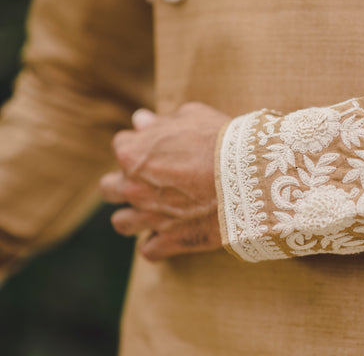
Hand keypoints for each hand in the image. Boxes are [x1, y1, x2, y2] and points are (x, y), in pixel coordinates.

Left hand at [99, 103, 230, 260]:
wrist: (250, 177)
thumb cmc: (223, 141)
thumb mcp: (193, 117)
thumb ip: (162, 121)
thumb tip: (141, 120)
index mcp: (133, 153)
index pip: (121, 146)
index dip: (140, 146)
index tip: (158, 148)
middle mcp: (133, 187)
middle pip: (109, 188)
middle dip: (123, 183)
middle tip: (148, 181)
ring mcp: (150, 217)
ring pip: (122, 223)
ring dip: (134, 217)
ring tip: (153, 212)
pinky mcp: (171, 241)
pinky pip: (149, 250)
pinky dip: (158, 243)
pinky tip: (171, 234)